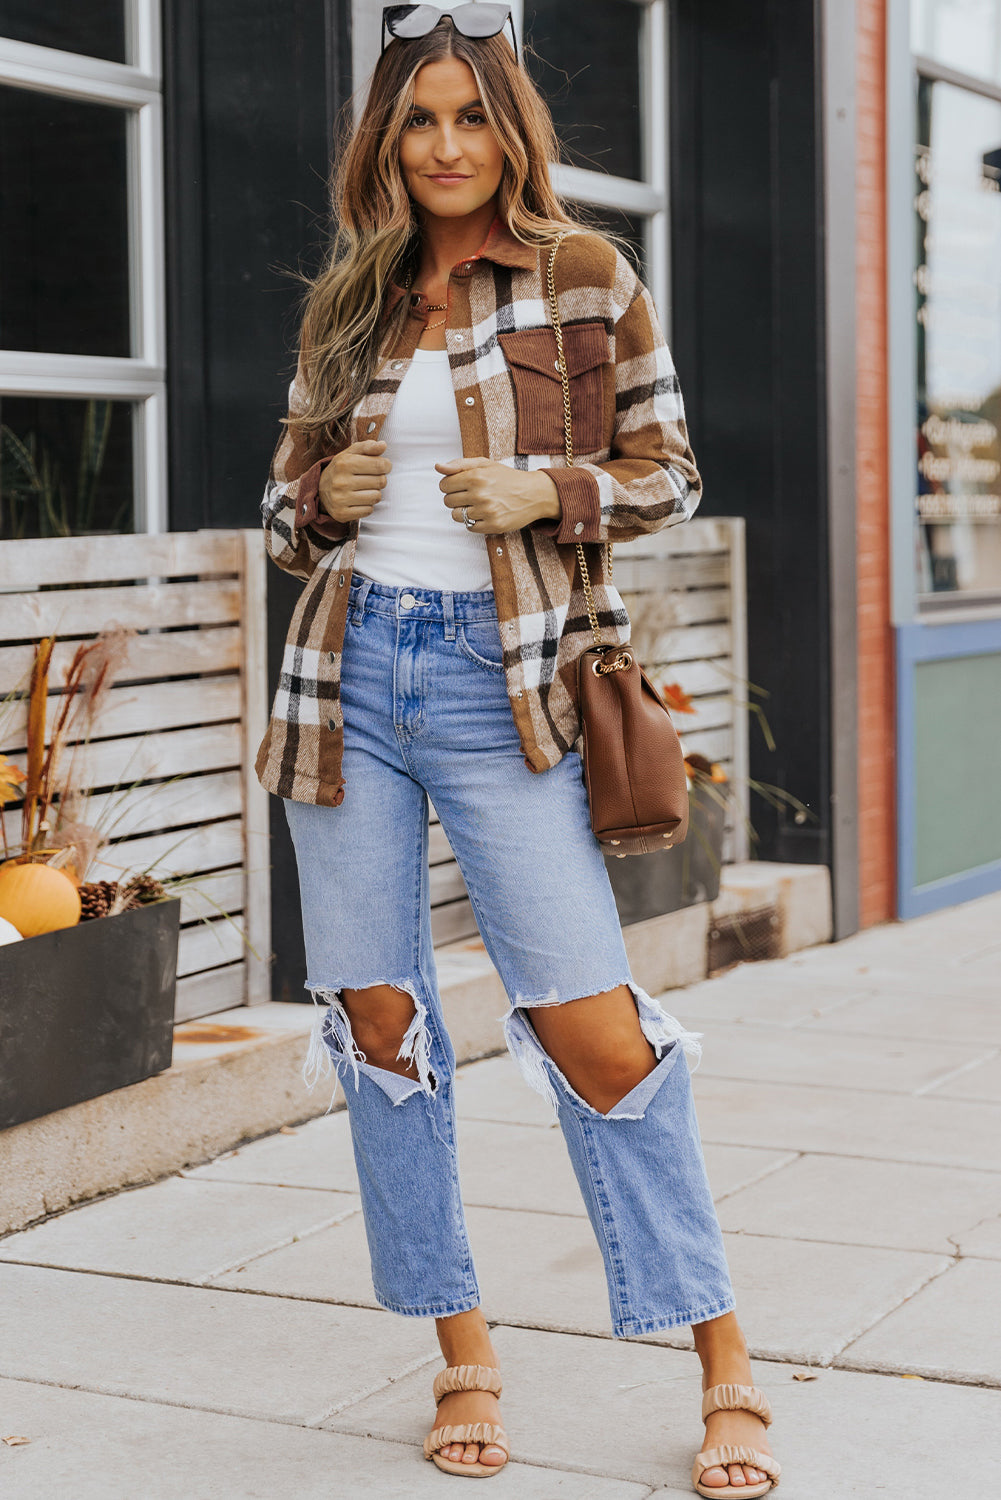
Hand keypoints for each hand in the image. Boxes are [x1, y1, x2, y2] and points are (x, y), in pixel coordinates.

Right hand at [318, 439, 390, 522]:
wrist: (320, 488)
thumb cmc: (341, 469)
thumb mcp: (351, 453)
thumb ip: (368, 447)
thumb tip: (383, 445)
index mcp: (344, 463)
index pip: (380, 465)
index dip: (386, 465)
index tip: (382, 466)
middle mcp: (341, 482)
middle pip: (380, 482)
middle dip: (380, 479)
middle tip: (371, 478)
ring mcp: (340, 499)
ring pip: (376, 497)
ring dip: (374, 493)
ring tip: (364, 489)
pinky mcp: (342, 514)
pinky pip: (369, 510)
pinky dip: (367, 505)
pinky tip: (359, 500)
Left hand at [436, 457, 559, 533]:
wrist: (534, 494)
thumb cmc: (507, 478)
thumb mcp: (485, 464)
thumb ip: (459, 464)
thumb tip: (438, 467)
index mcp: (476, 476)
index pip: (444, 485)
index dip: (449, 485)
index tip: (460, 485)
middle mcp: (480, 494)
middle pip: (448, 501)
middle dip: (456, 498)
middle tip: (471, 495)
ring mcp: (486, 511)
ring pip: (456, 516)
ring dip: (463, 511)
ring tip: (477, 505)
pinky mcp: (493, 526)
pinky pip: (469, 527)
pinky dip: (474, 522)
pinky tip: (485, 514)